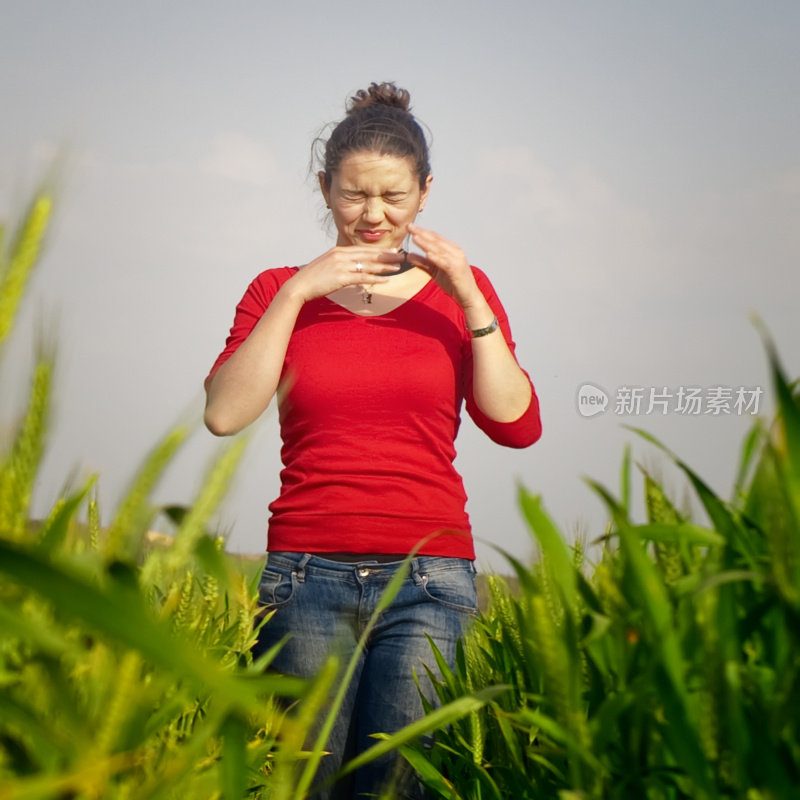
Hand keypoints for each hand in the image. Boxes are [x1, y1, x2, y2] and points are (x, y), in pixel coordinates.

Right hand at [285, 246, 403, 302]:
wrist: (299, 286)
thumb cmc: (312, 279)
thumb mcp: (326, 265)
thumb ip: (339, 263)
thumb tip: (350, 266)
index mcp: (338, 251)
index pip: (363, 249)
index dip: (378, 250)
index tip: (391, 250)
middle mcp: (341, 255)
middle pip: (369, 254)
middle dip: (386, 255)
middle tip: (401, 255)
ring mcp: (341, 265)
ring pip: (368, 264)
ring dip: (385, 266)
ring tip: (398, 266)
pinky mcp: (341, 277)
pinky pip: (362, 277)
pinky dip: (375, 278)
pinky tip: (386, 280)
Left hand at [405, 225, 482, 309]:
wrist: (468, 297)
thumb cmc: (454, 283)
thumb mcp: (435, 271)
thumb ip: (423, 263)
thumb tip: (409, 255)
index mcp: (451, 250)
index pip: (435, 238)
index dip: (422, 232)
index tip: (410, 227)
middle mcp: (455, 252)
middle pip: (436, 240)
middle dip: (422, 233)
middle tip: (409, 227)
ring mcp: (457, 260)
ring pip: (439, 249)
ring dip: (427, 243)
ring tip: (415, 237)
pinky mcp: (457, 270)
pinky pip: (444, 262)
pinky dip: (436, 257)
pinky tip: (427, 254)